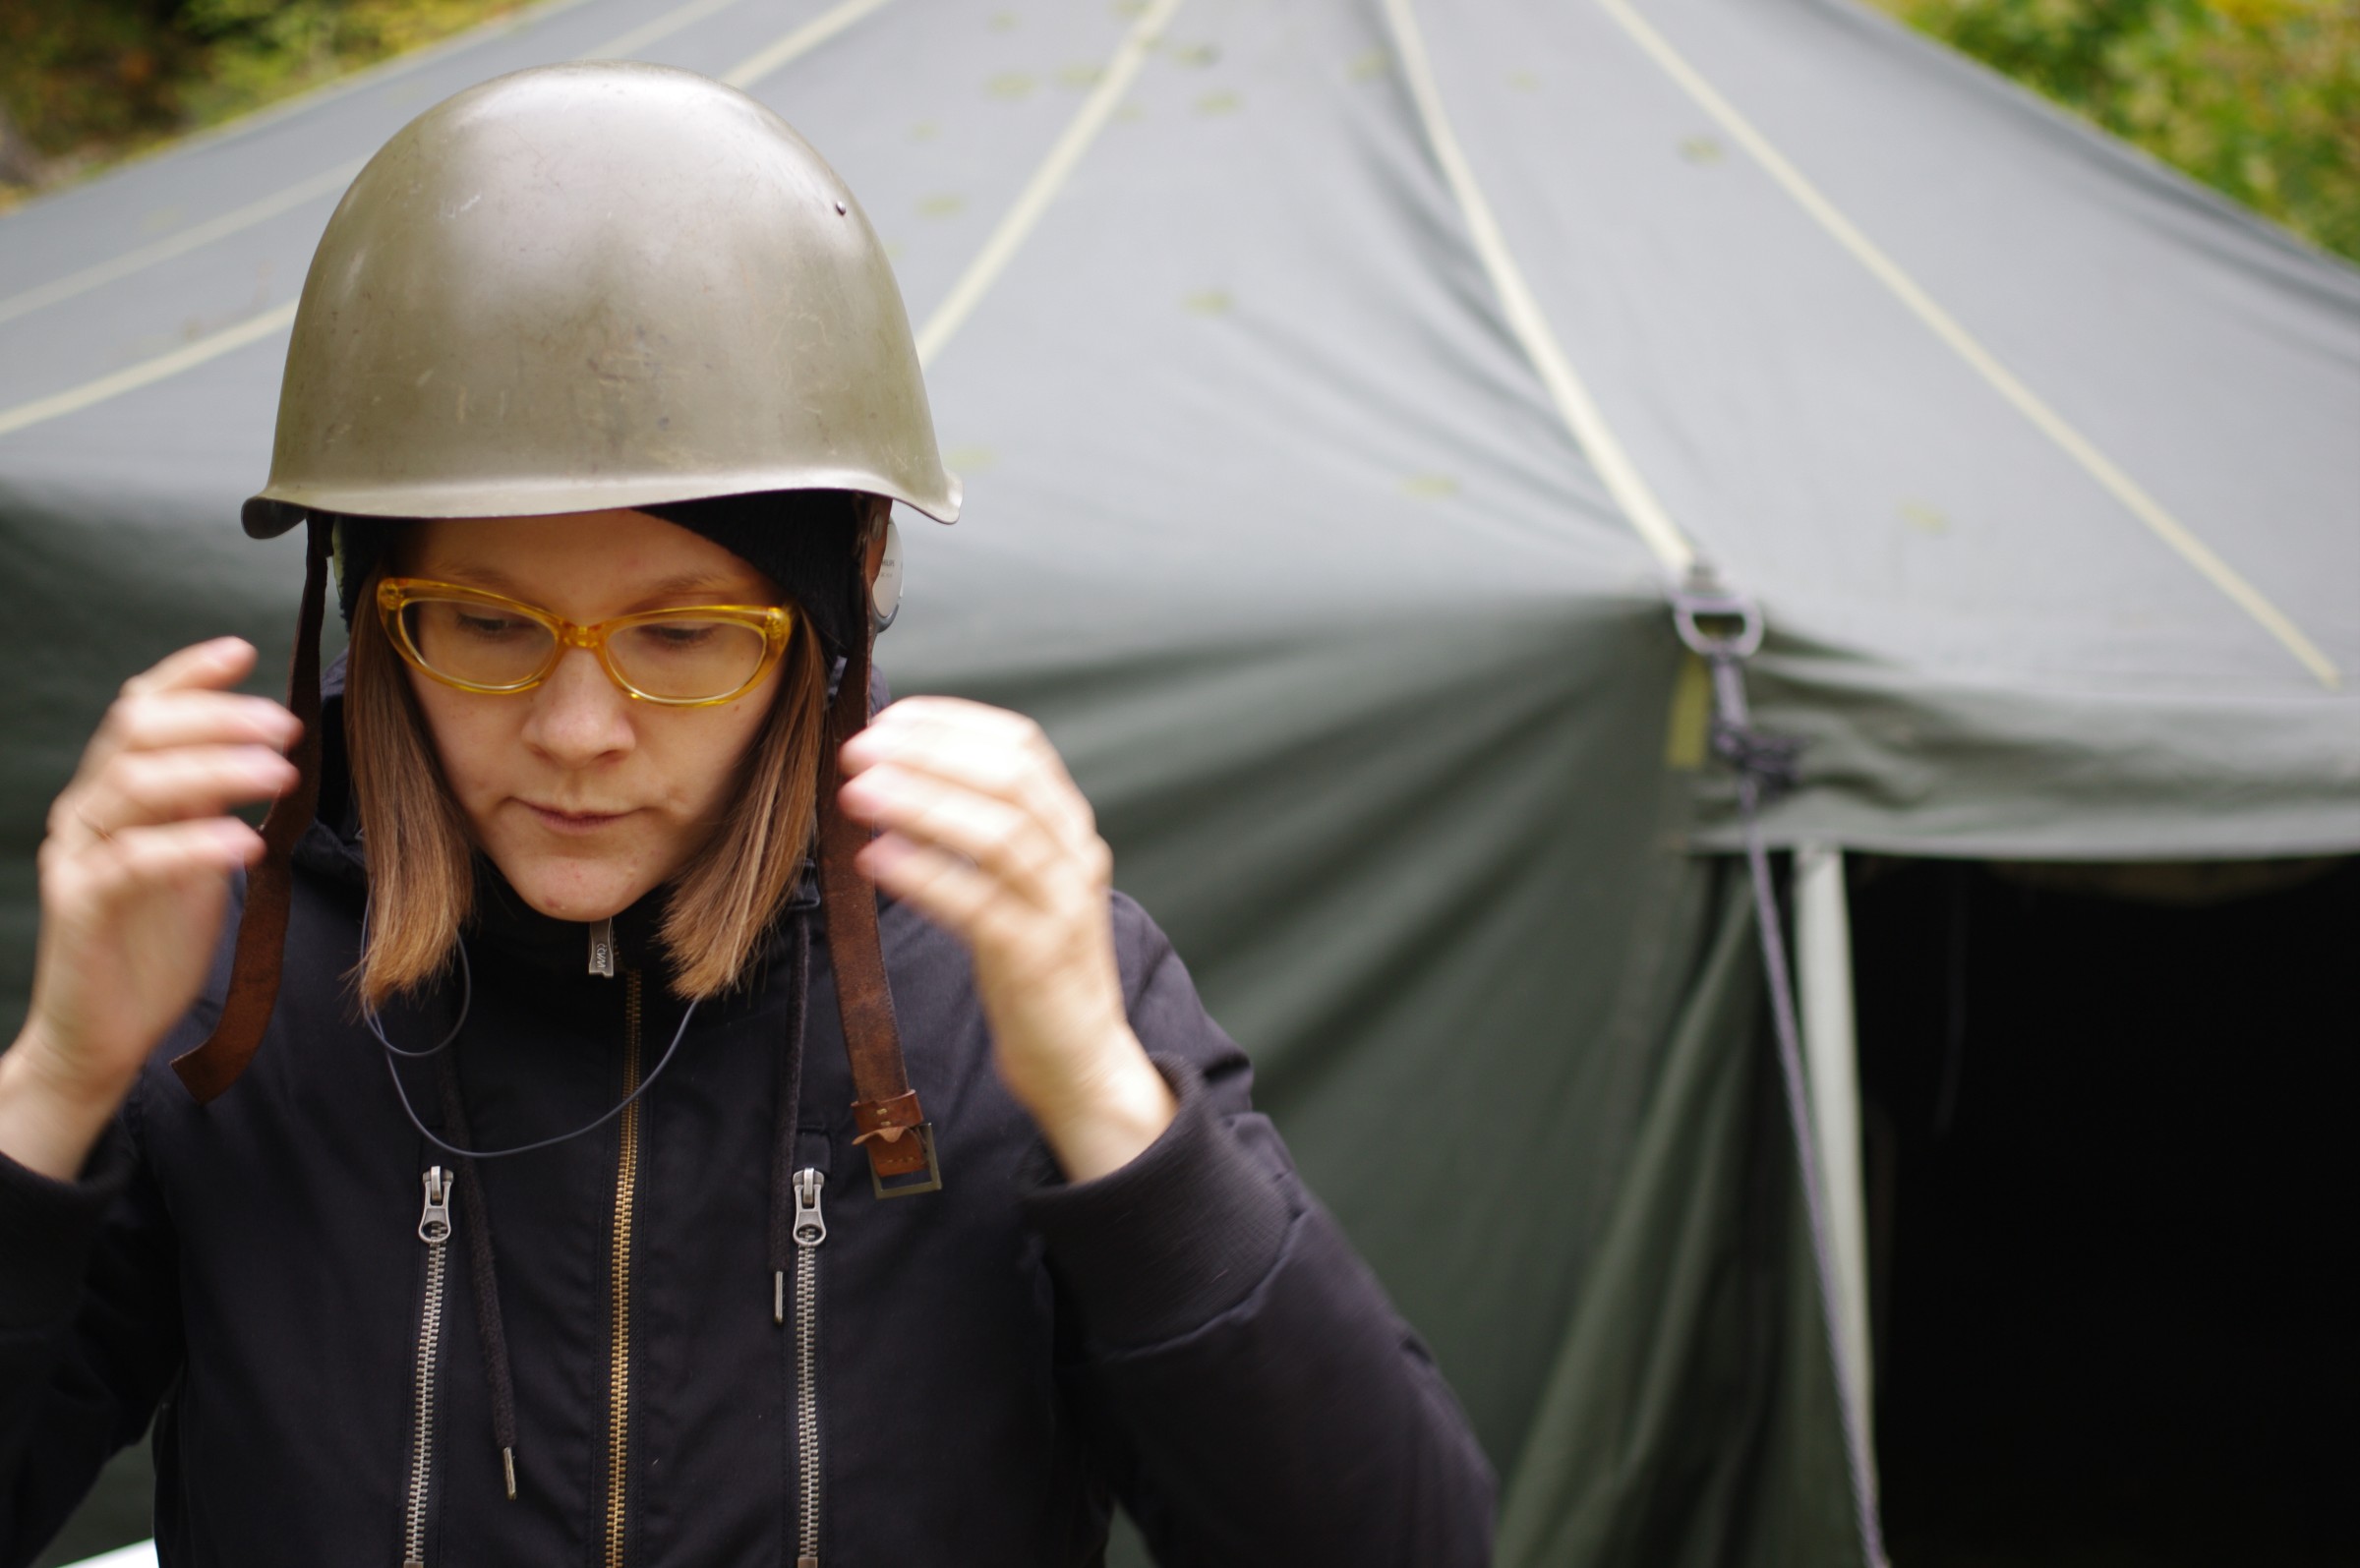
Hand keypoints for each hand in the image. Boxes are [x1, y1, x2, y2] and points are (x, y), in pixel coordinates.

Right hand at [0, 640, 298, 1178]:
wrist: (100, 1033)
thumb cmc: (151, 942)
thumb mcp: (192, 857)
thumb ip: (208, 804)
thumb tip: (259, 750)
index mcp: (114, 792)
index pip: (139, 710)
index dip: (186, 675)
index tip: (243, 650)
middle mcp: (87, 811)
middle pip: (139, 734)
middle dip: (215, 718)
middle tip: (285, 726)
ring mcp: (78, 855)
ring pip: (136, 786)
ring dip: (214, 770)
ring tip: (278, 774)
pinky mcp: (81, 905)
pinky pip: (134, 860)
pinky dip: (193, 844)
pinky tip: (246, 842)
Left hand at [836, 698, 1173, 1181]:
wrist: (1080, 1059)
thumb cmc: (1034, 967)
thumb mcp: (1021, 884)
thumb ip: (984, 828)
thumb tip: (903, 773)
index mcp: (1071, 829)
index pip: (1022, 747)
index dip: (954, 724)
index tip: (890, 718)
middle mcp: (1075, 858)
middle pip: (1010, 780)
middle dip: (930, 754)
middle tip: (859, 749)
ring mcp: (1061, 908)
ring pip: (998, 836)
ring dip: (920, 805)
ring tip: (856, 794)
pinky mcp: (1036, 960)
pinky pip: (978, 906)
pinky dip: (925, 875)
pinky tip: (875, 859)